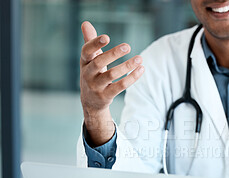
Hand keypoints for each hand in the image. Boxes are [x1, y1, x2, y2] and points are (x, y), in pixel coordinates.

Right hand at [80, 21, 144, 145]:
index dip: (95, 44)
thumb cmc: (92, 74)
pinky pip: (120, 86)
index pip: (86, 51)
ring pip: (112, 75)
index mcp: (84, 62)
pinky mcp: (106, 96)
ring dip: (127, 66)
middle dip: (113, 54)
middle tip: (127, 46)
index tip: (107, 37)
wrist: (91, 101)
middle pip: (99, 62)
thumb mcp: (89, 59)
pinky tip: (141, 70)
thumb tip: (85, 23)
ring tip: (140, 58)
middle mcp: (88, 74)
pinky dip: (132, 78)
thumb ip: (90, 41)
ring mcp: (96, 86)